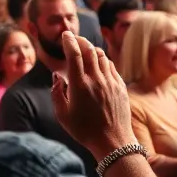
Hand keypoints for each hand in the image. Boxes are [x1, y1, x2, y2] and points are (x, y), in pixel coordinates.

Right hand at [51, 32, 134, 155]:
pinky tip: (98, 63)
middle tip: (74, 39)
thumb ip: (56, 93)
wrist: (113, 141)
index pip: (75, 54)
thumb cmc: (84, 130)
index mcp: (80, 85)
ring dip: (92, 49)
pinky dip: (103, 60)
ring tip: (85, 49)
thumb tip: (57, 76)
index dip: (69, 41)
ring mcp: (111, 82)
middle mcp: (97, 79)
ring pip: (102, 56)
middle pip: (90, 50)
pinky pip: (111, 66)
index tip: (65, 35)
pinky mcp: (121, 86)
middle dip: (81, 41)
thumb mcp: (62, 115)